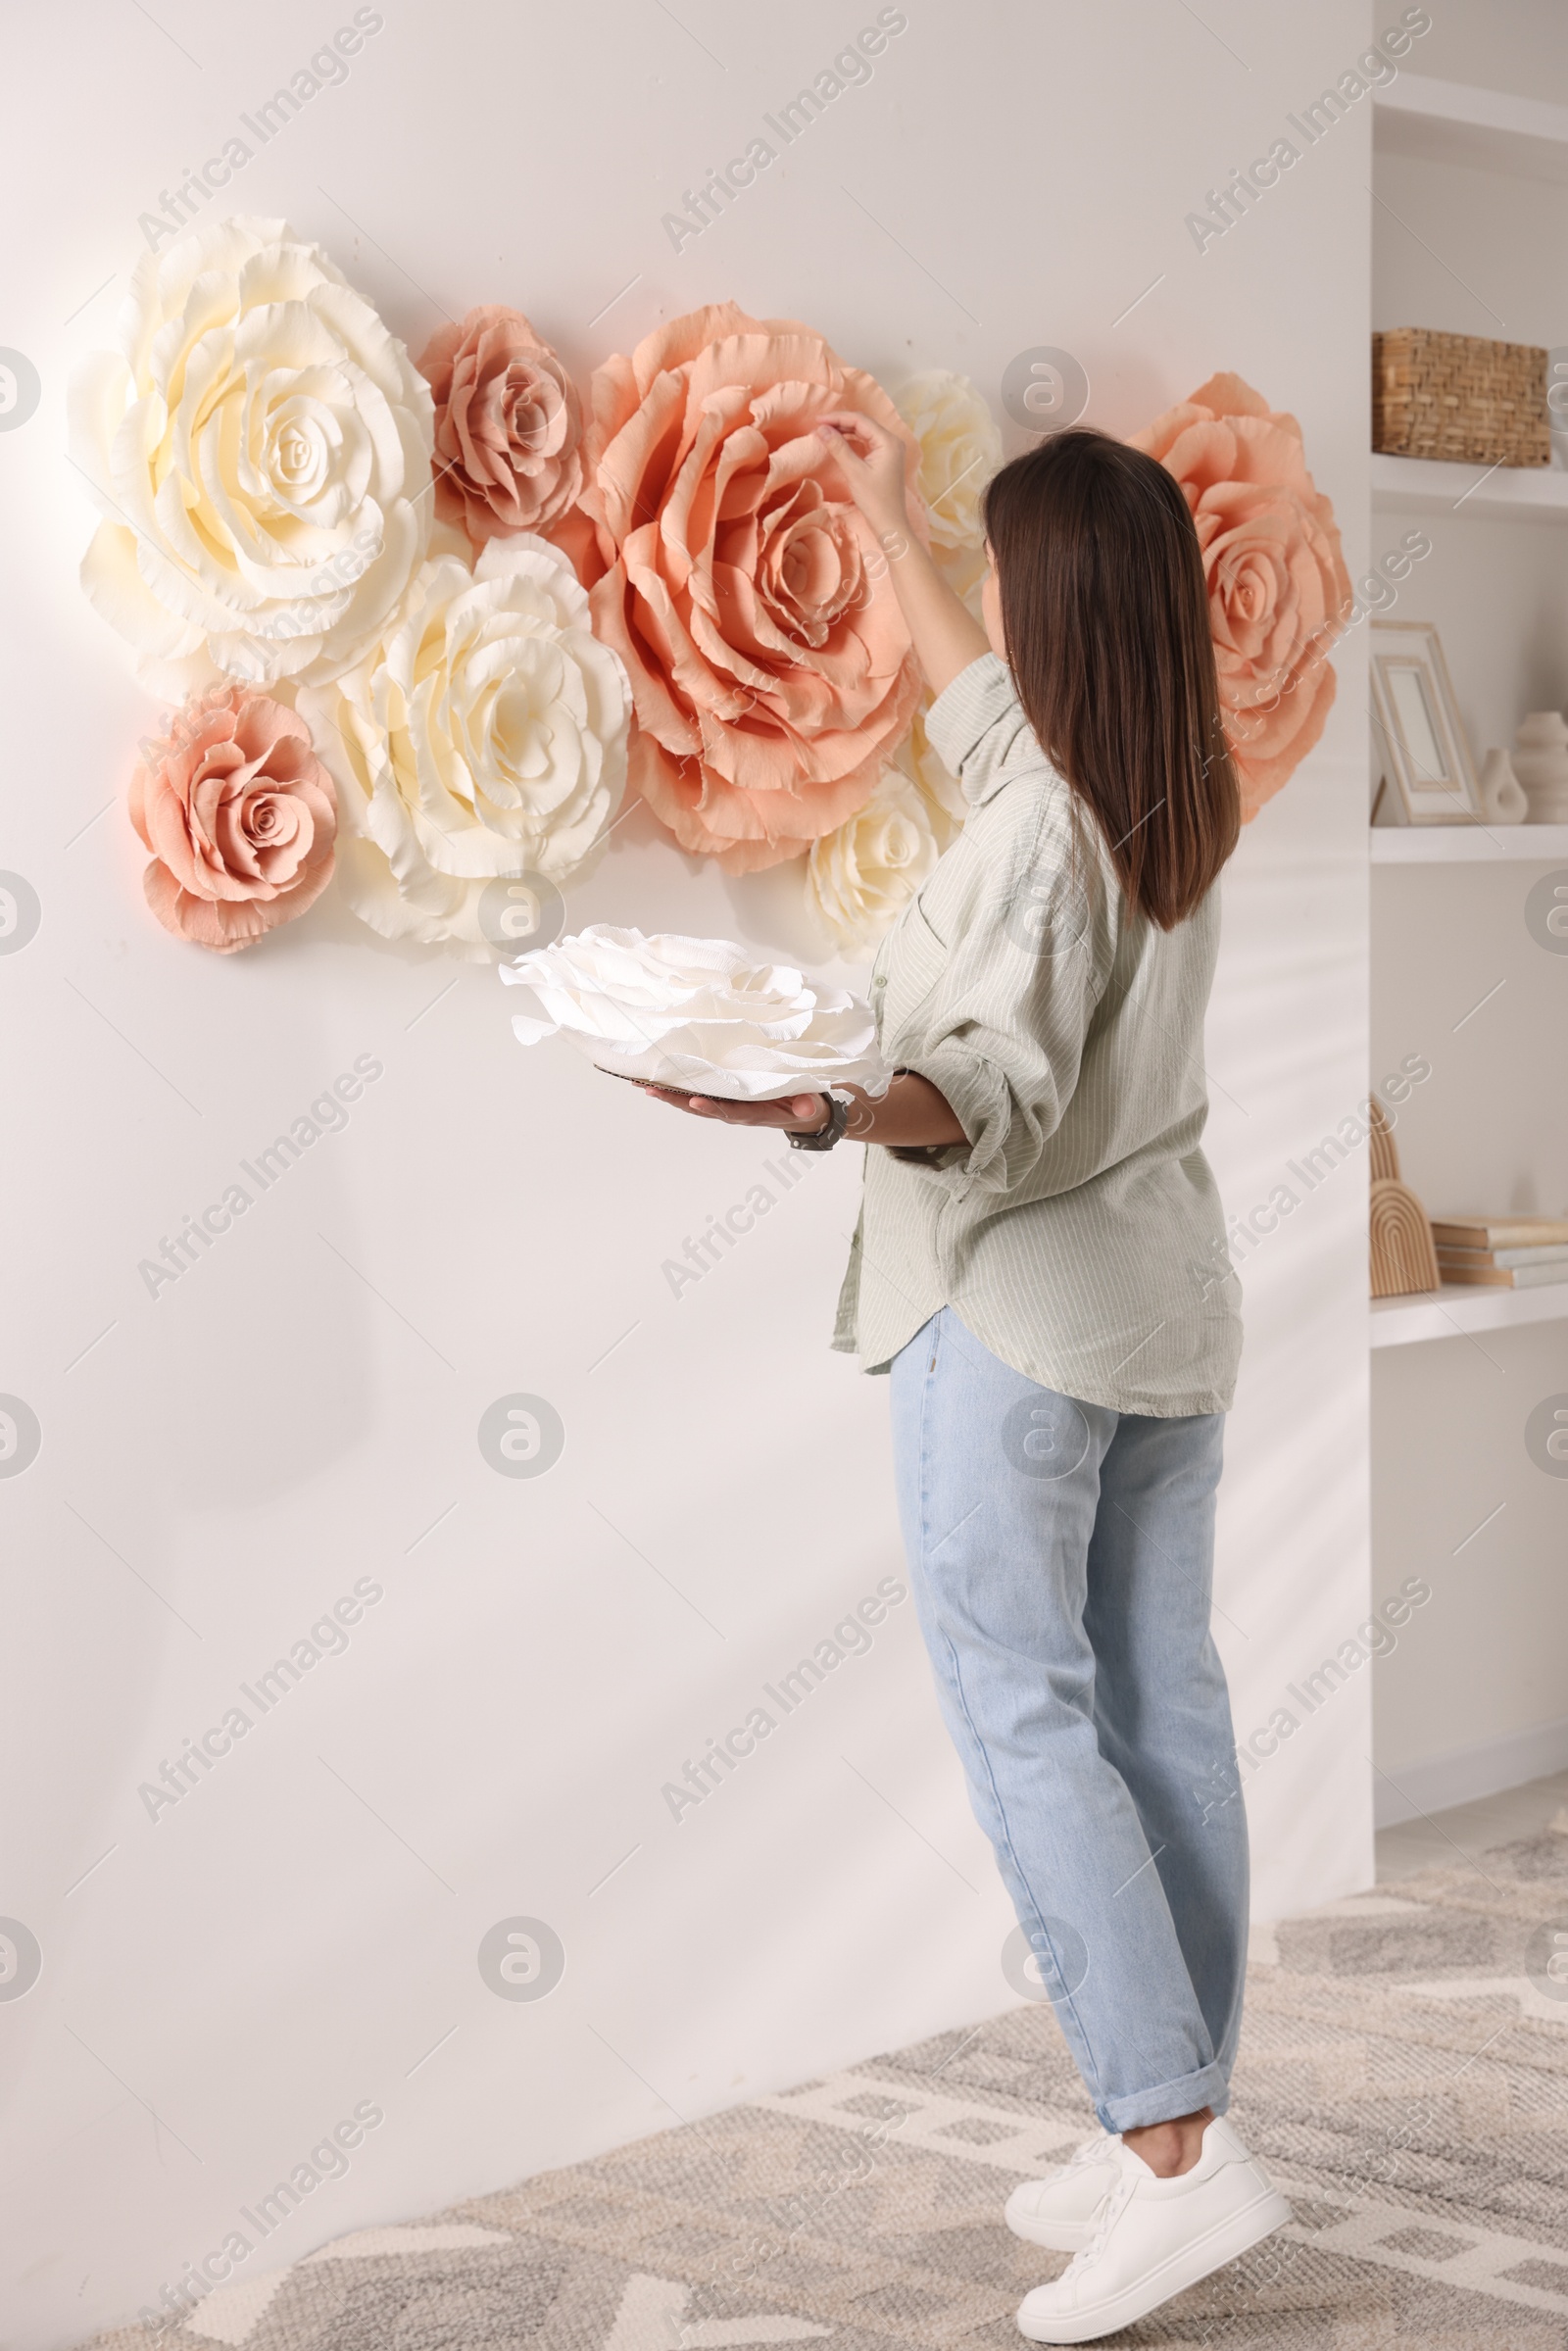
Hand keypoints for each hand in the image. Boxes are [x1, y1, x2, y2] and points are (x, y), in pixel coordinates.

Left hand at [639, 1085, 831, 1134]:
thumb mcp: (811, 1105)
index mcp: (755, 1113)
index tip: (695, 1102)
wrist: (804, 1111)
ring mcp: (728, 1103)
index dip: (713, 1108)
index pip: (731, 1111)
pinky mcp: (725, 1094)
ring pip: (694, 1100)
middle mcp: (736, 1110)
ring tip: (643, 1083)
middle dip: (676, 1100)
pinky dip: (677, 1086)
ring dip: (669, 1093)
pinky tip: (658, 1079)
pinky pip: (698, 1091)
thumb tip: (807, 1108)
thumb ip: (806, 1105)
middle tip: (650, 1090)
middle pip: (702, 1107)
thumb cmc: (806, 1105)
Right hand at [816, 410, 910, 542]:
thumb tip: (821, 429)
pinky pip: (866, 443)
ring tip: (825, 433)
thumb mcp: (854, 472)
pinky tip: (838, 442)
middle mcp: (892, 441)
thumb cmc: (875, 500)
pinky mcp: (885, 458)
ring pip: (863, 433)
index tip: (817, 420)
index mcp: (888, 441)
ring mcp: (889, 449)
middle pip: (862, 424)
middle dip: (840, 423)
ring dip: (844, 431)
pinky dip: (852, 441)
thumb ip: (838, 447)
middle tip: (819, 426)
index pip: (860, 420)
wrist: (890, 523)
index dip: (837, 418)